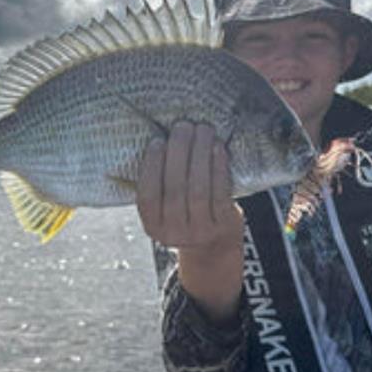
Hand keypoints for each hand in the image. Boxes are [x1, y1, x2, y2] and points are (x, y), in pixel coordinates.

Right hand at [137, 121, 243, 321]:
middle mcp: (175, 232)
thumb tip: (158, 137)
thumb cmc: (186, 213)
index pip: (147, 195)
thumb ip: (158, 182)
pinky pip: (220, 192)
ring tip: (202, 130)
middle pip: (174, 189)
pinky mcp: (223, 224)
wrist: (215, 244)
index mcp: (153, 226)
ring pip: (198, 189)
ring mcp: (201, 231)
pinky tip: (217, 148)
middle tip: (183, 126)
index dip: (152, 167)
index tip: (158, 141)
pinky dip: (219, 167)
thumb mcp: (165, 207)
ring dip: (200, 155)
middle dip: (179, 153)